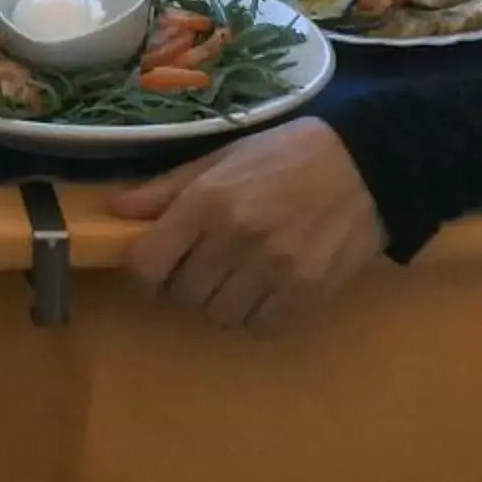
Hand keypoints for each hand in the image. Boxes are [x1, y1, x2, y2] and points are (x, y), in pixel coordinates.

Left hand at [111, 119, 387, 332]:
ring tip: (238, 275)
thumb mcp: (223, 157)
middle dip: (185, 283)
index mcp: (208, 200)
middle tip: (204, 264)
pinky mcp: (306, 293)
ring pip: (219, 315)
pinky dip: (257, 315)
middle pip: (183, 293)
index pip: (148, 262)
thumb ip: (167, 188)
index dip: (141, 275)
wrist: (366, 165)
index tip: (152, 273)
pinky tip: (267, 289)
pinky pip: (260, 327)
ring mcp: (273, 269)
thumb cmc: (286, 154)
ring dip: (221, 301)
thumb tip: (115, 209)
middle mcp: (235, 238)